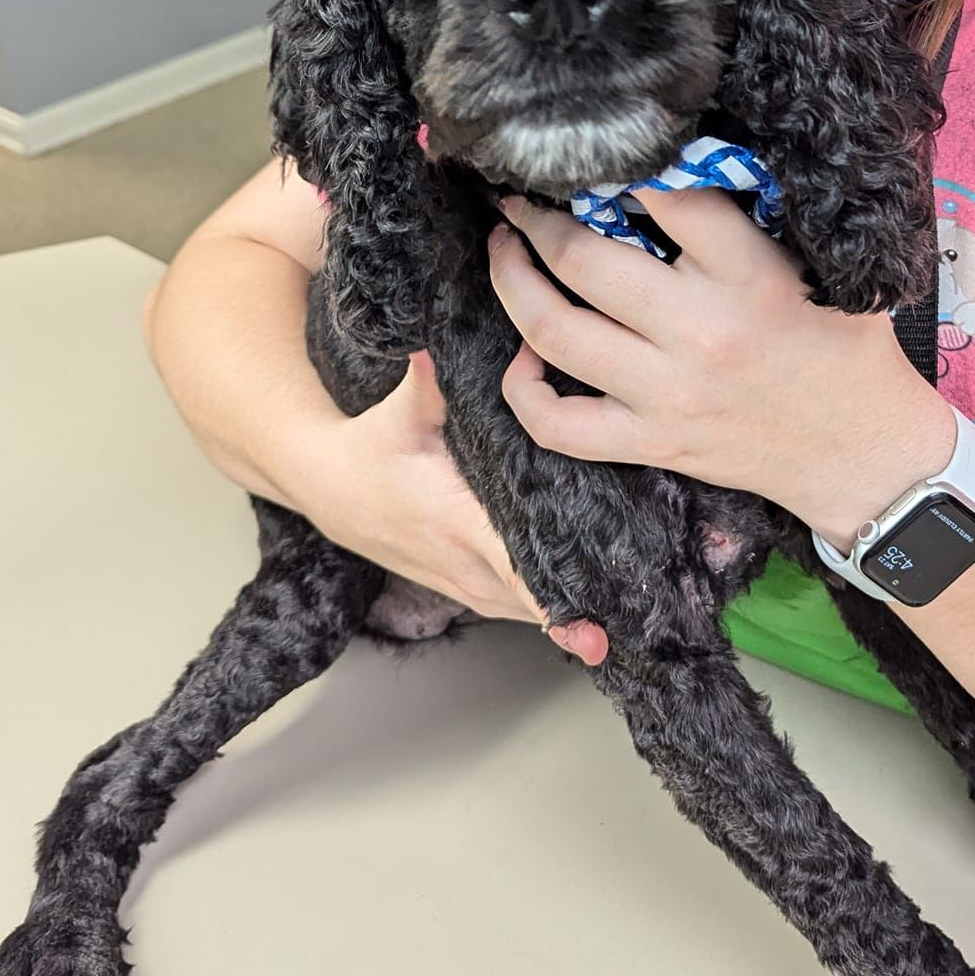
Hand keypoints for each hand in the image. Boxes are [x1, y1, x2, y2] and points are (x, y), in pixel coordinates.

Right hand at [291, 351, 608, 665]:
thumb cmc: (372, 450)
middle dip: (586, 608)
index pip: (514, 569)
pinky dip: (551, 603)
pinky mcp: (470, 591)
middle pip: (535, 601)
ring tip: (628, 604)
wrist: (334, 492)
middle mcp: (464, 564)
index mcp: (455, 522)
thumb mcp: (396, 415)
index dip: (555, 601)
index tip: (594, 626)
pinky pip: (519, 606)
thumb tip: (432, 349)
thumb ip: (424, 385)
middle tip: (639, 611)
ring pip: (531, 610)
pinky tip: (590, 592)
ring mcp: (467, 585)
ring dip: (573, 607)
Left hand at [487, 190, 955, 548]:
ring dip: (513, 282)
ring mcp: (667, 394)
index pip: (667, 197)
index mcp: (750, 277)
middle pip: (585, 260)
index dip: (618, 165)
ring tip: (504, 250)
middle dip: (537, 220)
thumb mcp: (821, 263)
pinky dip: (523, 389)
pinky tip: (523, 355)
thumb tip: (675, 161)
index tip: (590, 151)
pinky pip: (557, 424)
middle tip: (519, 197)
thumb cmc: (846, 346)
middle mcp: (700, 333)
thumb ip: (754, 217)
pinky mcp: (651, 442)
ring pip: (552, 332)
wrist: (864, 453)